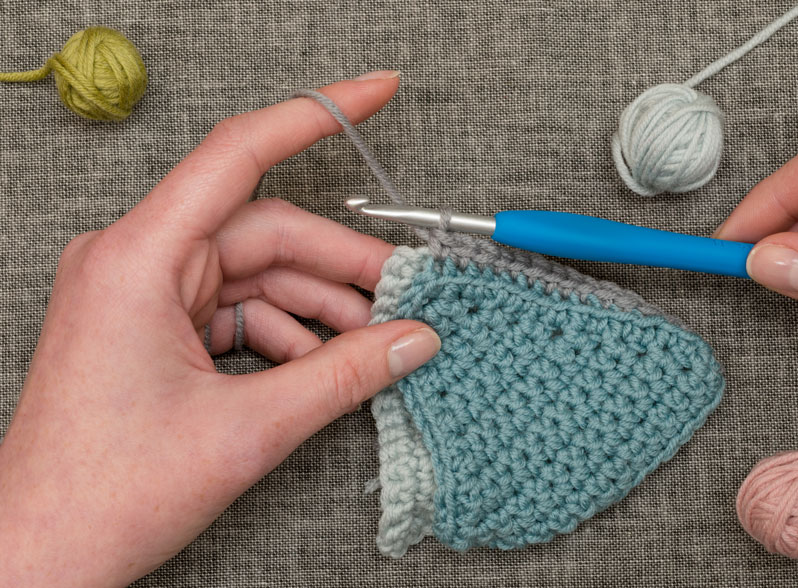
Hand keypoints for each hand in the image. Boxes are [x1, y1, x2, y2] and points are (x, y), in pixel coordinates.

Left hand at [0, 72, 439, 586]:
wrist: (43, 555)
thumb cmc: (106, 494)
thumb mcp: (248, 429)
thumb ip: (343, 375)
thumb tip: (414, 338)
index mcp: (140, 258)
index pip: (239, 154)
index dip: (316, 114)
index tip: (377, 91)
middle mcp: (139, 260)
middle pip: (268, 232)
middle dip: (344, 264)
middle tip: (408, 294)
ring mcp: (146, 292)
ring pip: (260, 272)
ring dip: (322, 305)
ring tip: (377, 341)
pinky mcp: (157, 324)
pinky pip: (240, 306)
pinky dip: (288, 331)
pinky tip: (326, 363)